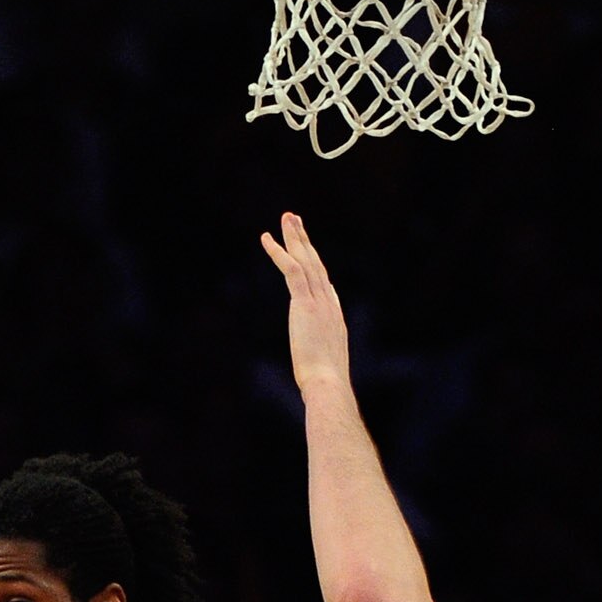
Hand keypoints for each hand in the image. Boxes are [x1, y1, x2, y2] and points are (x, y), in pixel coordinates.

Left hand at [259, 212, 351, 399]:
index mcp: (335, 317)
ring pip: (306, 260)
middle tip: (296, 220)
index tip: (309, 251)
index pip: (325, 284)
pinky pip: (291, 269)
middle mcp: (330, 303)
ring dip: (294, 236)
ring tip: (285, 217)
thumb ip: (320, 358)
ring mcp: (319, 301)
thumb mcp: (325, 367)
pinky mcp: (304, 304)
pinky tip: (266, 238)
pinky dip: (278, 252)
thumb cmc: (325, 385)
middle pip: (316, 264)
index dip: (315, 265)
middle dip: (305, 241)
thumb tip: (318, 372)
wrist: (328, 384)